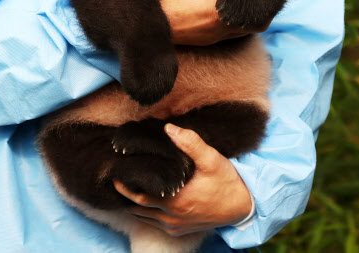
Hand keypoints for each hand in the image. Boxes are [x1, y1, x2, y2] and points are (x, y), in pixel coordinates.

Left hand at [113, 124, 252, 235]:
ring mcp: (174, 226)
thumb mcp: (211, 159)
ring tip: (123, 185)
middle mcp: (172, 217)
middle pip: (137, 206)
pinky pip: (154, 223)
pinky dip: (144, 212)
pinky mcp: (179, 230)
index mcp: (176, 201)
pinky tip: (141, 199)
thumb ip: (190, 143)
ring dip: (132, 203)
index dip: (125, 184)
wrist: (243, 206)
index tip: (116, 169)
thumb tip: (169, 129)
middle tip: (114, 176)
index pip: (139, 194)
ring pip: (143, 216)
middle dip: (124, 192)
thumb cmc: (227, 182)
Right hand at [159, 0, 269, 45]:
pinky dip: (234, 23)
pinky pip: (229, 34)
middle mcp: (219, 30)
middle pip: (256, 24)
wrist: (147, 24)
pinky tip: (227, 10)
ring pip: (244, 31)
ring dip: (247, 17)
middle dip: (259, 10)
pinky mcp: (206, 41)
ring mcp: (213, 38)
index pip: (252, 7)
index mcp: (217, 13)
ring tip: (241, 0)